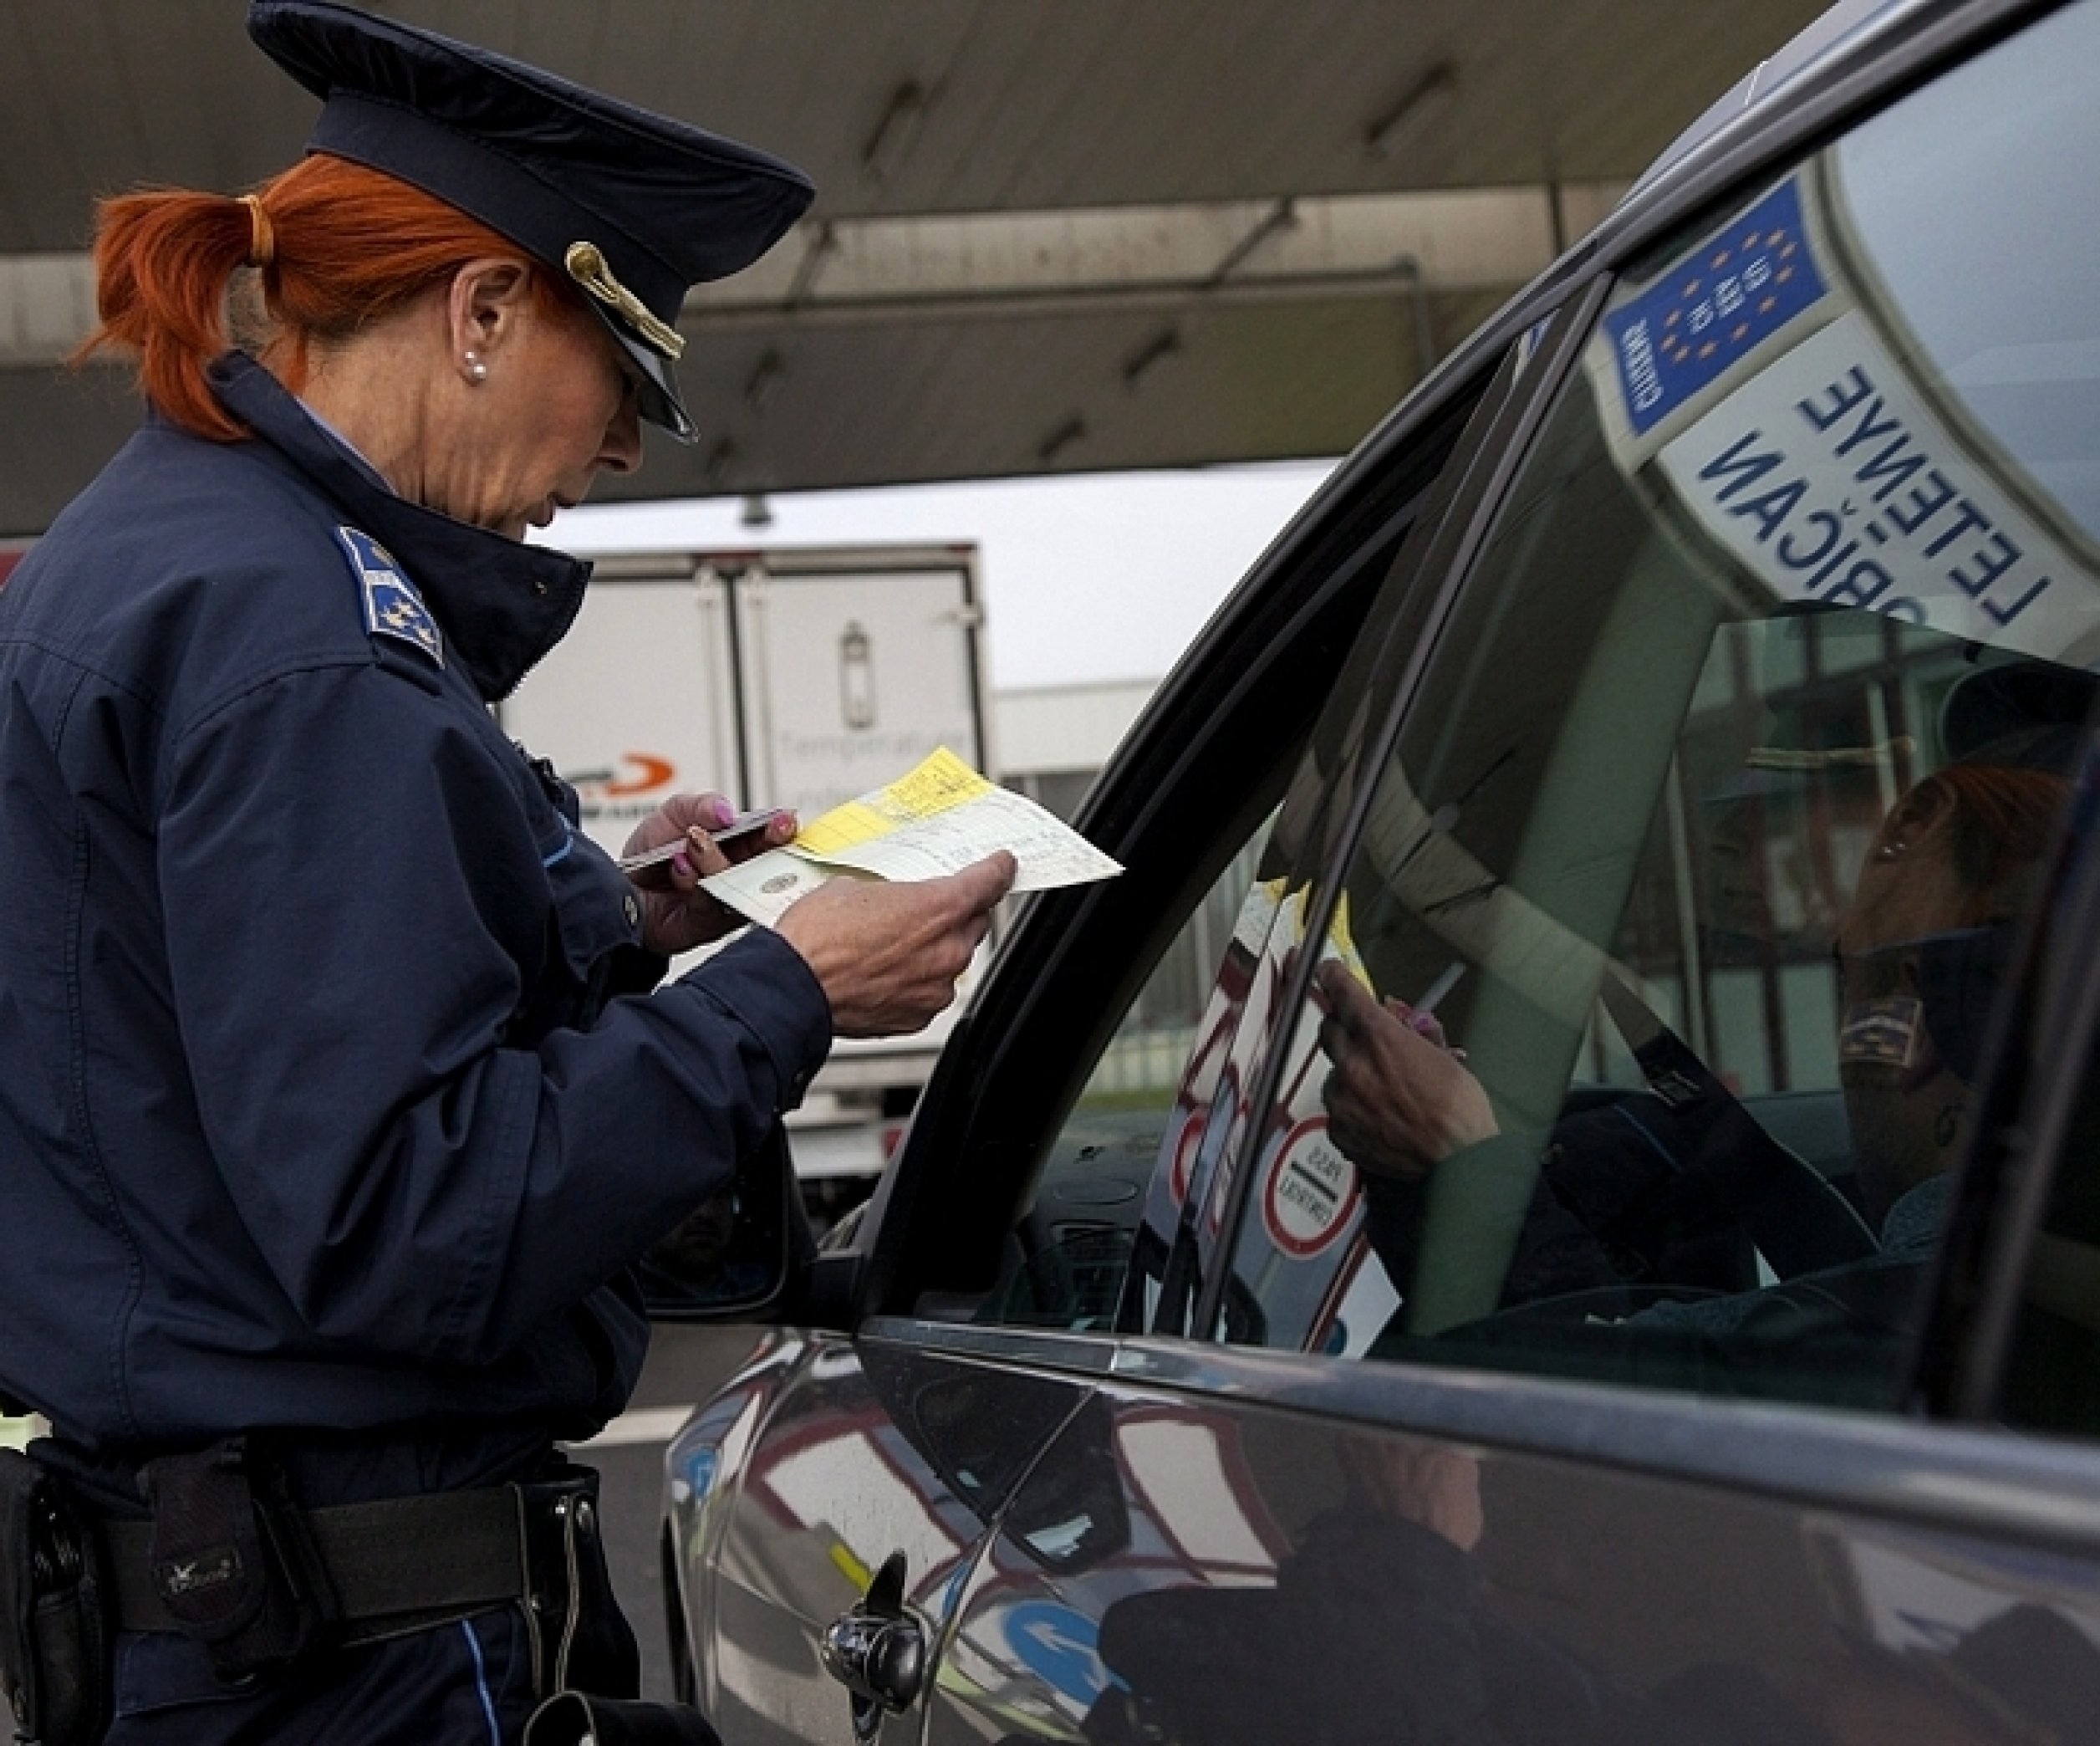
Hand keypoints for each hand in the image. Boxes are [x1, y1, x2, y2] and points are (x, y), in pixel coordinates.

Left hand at [622, 792, 798, 956]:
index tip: (784, 820)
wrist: (619, 890)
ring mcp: (727, 898)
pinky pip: (712, 904)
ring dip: (717, 860)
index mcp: (738, 842)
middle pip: (769, 862)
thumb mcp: (672, 814)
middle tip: (766, 833)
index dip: (780, 827)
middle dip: (768, 845)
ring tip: (692, 843)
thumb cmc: (650, 855)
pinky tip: (679, 868)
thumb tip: (727, 811)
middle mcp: (738, 872)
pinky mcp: (710, 923)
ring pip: (740, 883)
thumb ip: (700, 806)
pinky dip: (694, 882)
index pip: (769, 835)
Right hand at [777, 853, 1016, 1037]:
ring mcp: (935, 988)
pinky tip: (884, 974)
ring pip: (950, 961)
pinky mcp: (918, 1016)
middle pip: (972, 924)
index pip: (988, 882)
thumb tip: (888, 899)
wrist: (792, 989)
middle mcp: (947, 950)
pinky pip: (929, 992)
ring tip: (891, 947)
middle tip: (927, 909)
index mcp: (939, 908)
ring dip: (932, 951)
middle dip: (956, 914)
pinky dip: (915, 982)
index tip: (1003, 866)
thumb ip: (888, 892)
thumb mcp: (851, 888)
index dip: (998, 870)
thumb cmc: (815, 939)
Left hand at [1315, 961, 1497, 1179]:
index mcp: (1379, 1037)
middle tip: (1363, 1039)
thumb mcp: (1439, 1055)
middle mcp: (1353, 1064)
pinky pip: (1337, 1109)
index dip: (1332, 977)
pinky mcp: (1339, 1129)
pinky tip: (1379, 1118)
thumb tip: (1394, 1022)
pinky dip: (1352, 1109)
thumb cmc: (1459, 1111)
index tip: (1326, 972)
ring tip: (1383, 1093)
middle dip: (1343, 1030)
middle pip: (1329, 1030)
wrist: (1458, 1160)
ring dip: (1351, 1075)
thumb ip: (1407, 1034)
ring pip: (1333, 1074)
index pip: (1342, 993)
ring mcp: (1342, 1099)